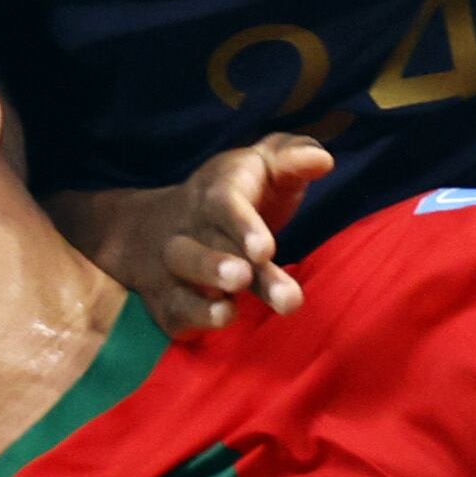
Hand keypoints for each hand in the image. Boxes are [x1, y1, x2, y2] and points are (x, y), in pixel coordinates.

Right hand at [70, 135, 333, 335]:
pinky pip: (173, 312)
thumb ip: (292, 156)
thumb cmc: (234, 194)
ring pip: (181, 279)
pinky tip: (222, 318)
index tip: (265, 250)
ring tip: (229, 308)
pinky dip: (194, 319)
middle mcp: (187, 228)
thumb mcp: (262, 164)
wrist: (152, 226)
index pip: (222, 204)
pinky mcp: (167, 300)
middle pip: (199, 247)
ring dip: (204, 295)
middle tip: (244, 277)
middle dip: (217, 266)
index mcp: (213, 192)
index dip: (241, 225)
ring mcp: (171, 266)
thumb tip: (323, 160)